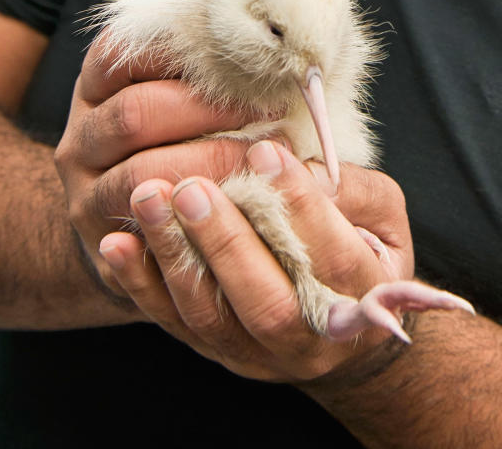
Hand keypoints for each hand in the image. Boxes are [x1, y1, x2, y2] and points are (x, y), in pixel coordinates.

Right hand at [54, 28, 263, 296]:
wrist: (134, 224)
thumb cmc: (180, 137)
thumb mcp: (182, 91)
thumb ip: (212, 68)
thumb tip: (281, 47)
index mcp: (98, 85)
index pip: (121, 52)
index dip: (183, 50)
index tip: (245, 56)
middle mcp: (82, 137)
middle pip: (135, 113)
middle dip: (209, 110)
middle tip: (273, 111)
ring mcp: (86, 195)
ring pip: (141, 176)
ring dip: (211, 166)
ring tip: (267, 162)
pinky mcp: (103, 248)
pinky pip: (147, 234)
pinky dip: (197, 221)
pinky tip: (244, 209)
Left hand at [97, 141, 417, 382]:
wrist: (345, 331)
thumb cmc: (365, 250)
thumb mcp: (384, 215)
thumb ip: (354, 190)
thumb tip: (305, 168)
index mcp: (362, 296)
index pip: (332, 257)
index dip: (301, 207)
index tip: (266, 152)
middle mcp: (308, 337)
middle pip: (265, 302)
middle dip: (224, 242)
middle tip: (191, 187)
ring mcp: (255, 350)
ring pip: (208, 314)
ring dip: (173, 255)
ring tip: (149, 197)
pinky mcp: (214, 348)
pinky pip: (172, 320)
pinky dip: (139, 284)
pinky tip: (117, 244)